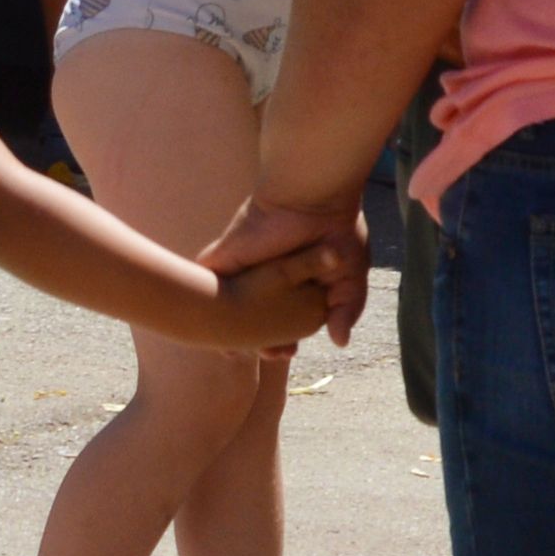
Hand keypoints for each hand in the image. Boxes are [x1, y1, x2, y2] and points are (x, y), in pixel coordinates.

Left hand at [200, 193, 370, 347]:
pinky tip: (208, 328)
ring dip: (228, 327)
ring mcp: (246, 267)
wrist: (313, 199)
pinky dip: (204, 305)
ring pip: (229, 305)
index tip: (287, 354)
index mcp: (297, 282)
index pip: (284, 320)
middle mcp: (269, 276)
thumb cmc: (337, 232)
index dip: (284, 339)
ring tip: (234, 353)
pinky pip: (206, 285)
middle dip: (256, 340)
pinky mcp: (226, 256)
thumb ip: (346, 311)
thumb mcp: (350, 279)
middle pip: (255, 317)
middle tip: (268, 356)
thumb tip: (340, 344)